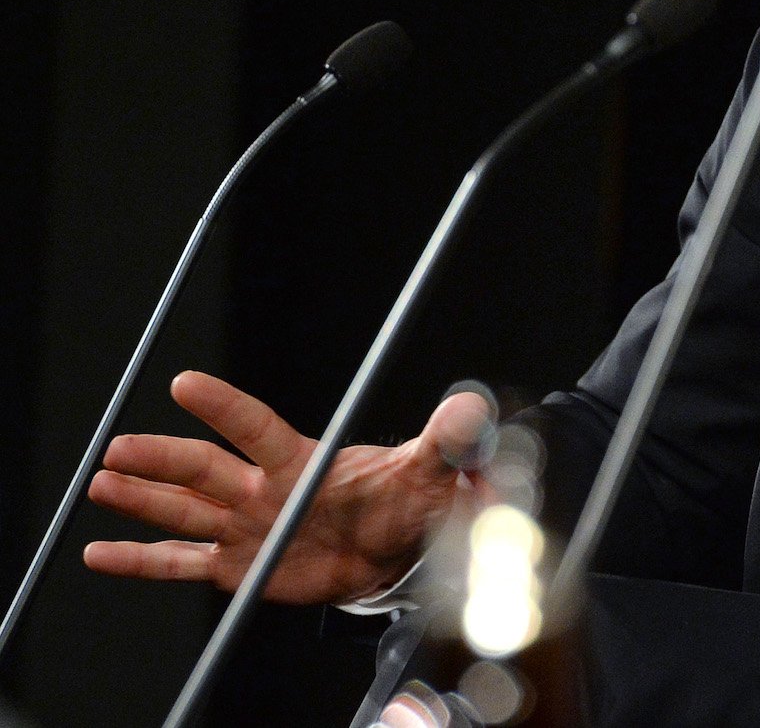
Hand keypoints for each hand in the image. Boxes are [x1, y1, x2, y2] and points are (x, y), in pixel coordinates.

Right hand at [84, 370, 494, 603]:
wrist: (399, 549)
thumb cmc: (410, 500)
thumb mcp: (433, 470)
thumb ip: (447, 440)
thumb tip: (471, 407)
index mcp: (302, 461)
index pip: (257, 428)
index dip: (224, 407)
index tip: (185, 383)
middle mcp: (263, 489)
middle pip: (205, 468)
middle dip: (162, 458)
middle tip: (117, 449)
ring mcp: (245, 525)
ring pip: (183, 509)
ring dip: (141, 499)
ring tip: (98, 483)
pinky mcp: (239, 565)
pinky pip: (180, 562)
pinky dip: (140, 559)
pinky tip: (98, 553)